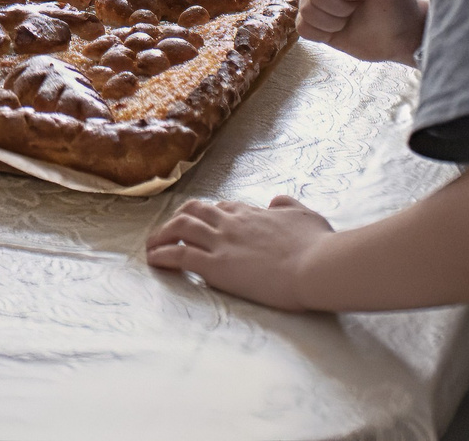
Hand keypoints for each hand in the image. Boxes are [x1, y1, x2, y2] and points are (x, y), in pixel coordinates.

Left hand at [145, 195, 336, 309]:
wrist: (316, 266)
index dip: (209, 215)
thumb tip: (276, 201)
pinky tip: (153, 260)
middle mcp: (232, 222)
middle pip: (194, 210)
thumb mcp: (306, 216)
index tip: (203, 225)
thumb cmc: (317, 245)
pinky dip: (162, 255)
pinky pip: (180, 255)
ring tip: (151, 246)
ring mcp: (222, 242)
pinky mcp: (216, 265)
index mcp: (253, 213)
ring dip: (162, 235)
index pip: (222, 208)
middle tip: (168, 232)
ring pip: (181, 227)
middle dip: (178, 219)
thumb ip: (289, 206)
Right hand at [299, 0, 425, 62]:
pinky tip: (337, 30)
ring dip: (333, 21)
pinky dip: (321, 33)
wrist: (399, 35)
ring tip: (349, 19)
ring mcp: (317, 1)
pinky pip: (302, 27)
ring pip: (306, 10)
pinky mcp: (314, 22)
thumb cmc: (396, 4)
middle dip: (341, 7)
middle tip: (358, 8)